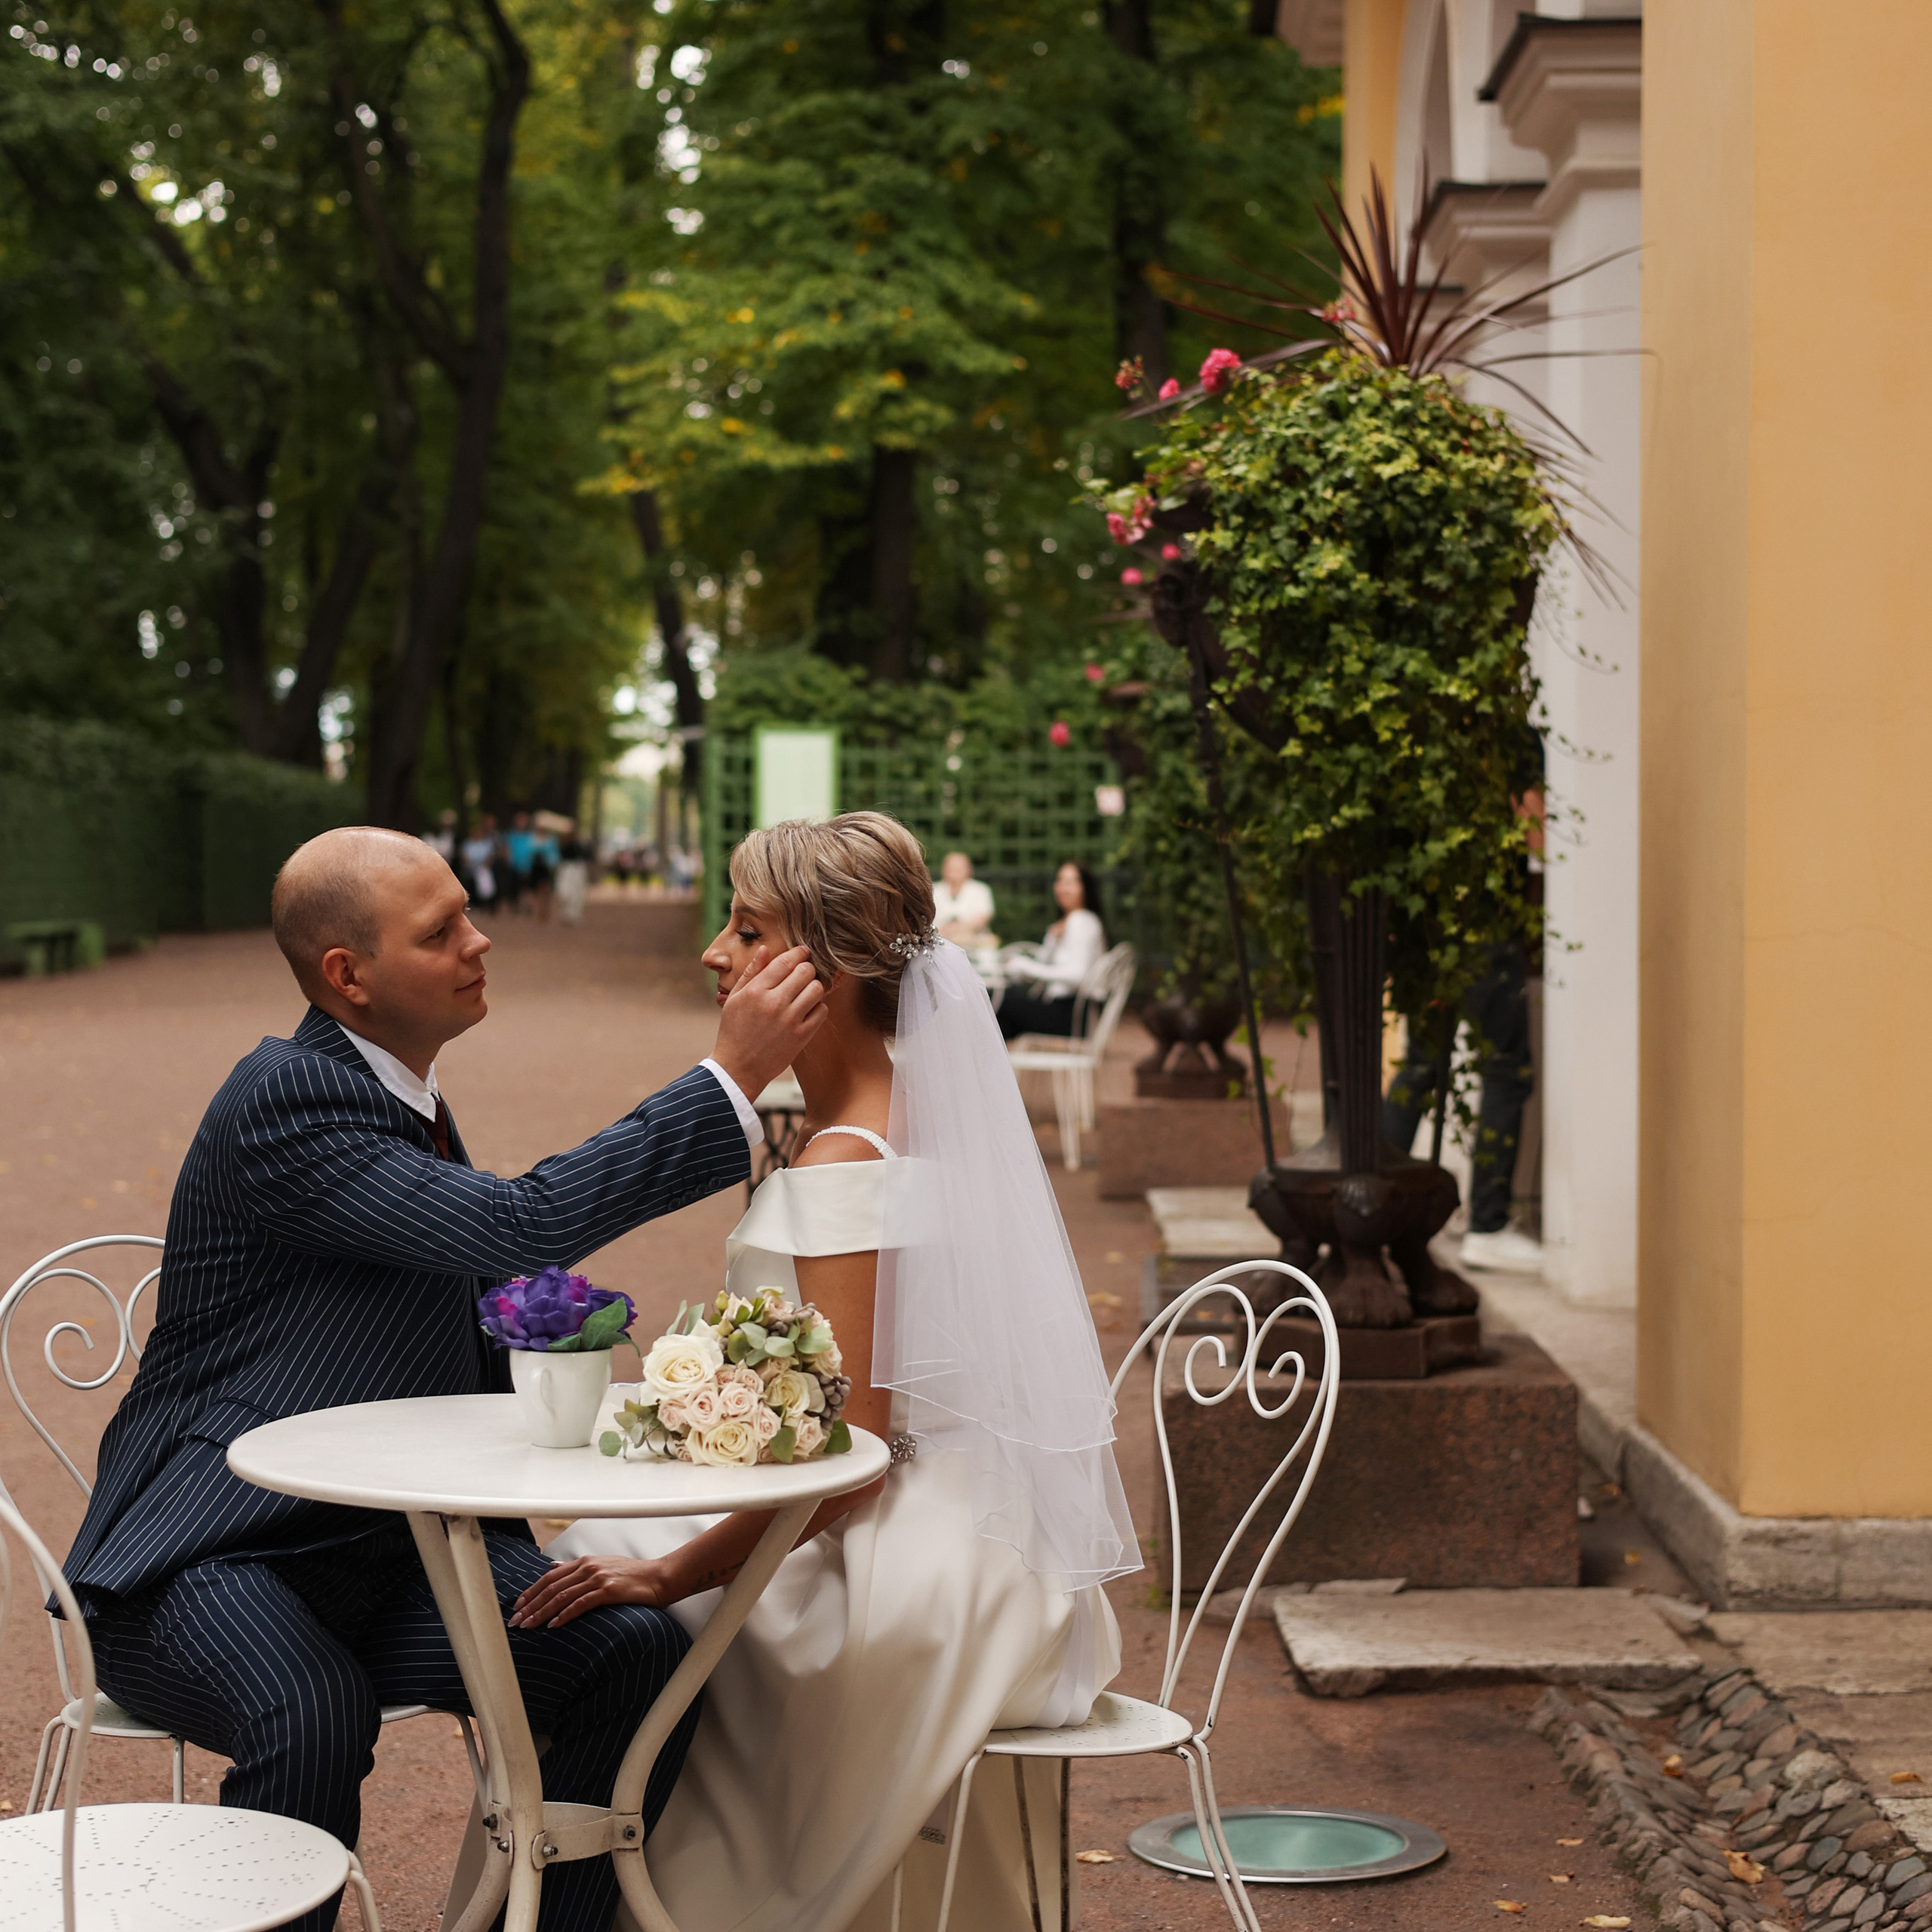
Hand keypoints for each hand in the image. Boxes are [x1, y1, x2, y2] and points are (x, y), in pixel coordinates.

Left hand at [510, 1554, 669, 1629]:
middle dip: (531, 1605)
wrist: (659, 1578)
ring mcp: (598, 1578)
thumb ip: (577, 1567)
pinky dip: (564, 1615)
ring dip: (542, 1612)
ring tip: (528, 1626)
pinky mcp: (608, 1591)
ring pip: (562, 1596)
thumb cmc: (632, 1574)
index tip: (517, 1606)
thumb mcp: (602, 1564)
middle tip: (516, 1621)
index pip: (550, 1577)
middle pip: (551, 1587)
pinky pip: (581, 1604)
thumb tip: (553, 1566)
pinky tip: (553, 1625)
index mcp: (585, 1561)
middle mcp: (588, 1567)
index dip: (531, 1591)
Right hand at [711, 943, 826, 1097]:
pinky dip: (818, 1007)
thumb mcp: (735, 999)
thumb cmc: (734, 1031)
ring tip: (805, 992)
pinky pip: (822, 1011)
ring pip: (817, 989)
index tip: (803, 952)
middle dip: (806, 969)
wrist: (738, 1068)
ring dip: (814, 987)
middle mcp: (774, 1003)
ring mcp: (790, 1020)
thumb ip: (751, 973)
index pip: (786, 961)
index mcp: (756, 991)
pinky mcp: (801, 1036)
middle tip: (803, 973)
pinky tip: (807, 1010)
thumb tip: (765, 949)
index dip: (798, 953)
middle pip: (805, 971)